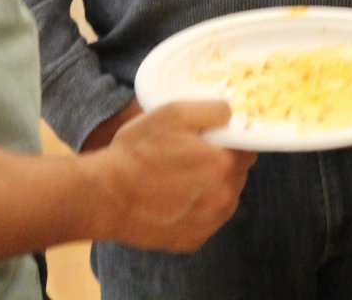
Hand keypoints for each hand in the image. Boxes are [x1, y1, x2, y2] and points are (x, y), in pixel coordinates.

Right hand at [90, 101, 253, 253]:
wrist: (104, 197)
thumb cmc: (136, 153)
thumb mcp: (172, 113)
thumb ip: (212, 110)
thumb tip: (232, 114)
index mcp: (224, 165)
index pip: (248, 147)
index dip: (232, 140)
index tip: (214, 137)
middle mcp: (224, 198)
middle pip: (237, 173)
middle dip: (222, 162)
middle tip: (192, 155)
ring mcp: (209, 224)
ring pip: (224, 197)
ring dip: (212, 186)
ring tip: (181, 177)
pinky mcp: (193, 241)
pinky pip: (207, 219)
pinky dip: (198, 209)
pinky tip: (175, 199)